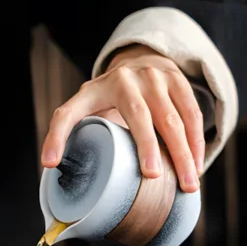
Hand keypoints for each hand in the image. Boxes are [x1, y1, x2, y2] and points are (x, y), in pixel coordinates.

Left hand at [40, 44, 203, 192]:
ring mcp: (155, 78)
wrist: (139, 61)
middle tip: (153, 176)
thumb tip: (50, 168)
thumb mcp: (83, 108)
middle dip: (147, 148)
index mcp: (91, 91)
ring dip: (182, 152)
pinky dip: (196, 142)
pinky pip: (192, 114)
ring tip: (187, 184)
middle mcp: (124, 80)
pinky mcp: (178, 80)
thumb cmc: (106, 98)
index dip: (55, 138)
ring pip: (172, 118)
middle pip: (138, 116)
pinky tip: (196, 166)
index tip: (50, 163)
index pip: (66, 114)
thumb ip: (68, 131)